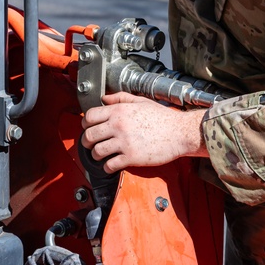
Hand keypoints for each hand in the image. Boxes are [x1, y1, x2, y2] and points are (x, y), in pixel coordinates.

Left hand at [81, 92, 207, 172]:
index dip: (86, 123)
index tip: (88, 128)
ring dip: (95, 155)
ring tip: (99, 155)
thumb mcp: (140, 101)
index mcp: (119, 111)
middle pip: (90, 135)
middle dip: (86, 141)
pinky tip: (109, 165)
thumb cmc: (162, 117)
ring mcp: (124, 142)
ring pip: (97, 151)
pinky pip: (110, 164)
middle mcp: (118, 125)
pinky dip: (106, 167)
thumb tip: (104, 98)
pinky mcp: (131, 157)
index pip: (90, 116)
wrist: (179, 132)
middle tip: (89, 144)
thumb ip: (120, 98)